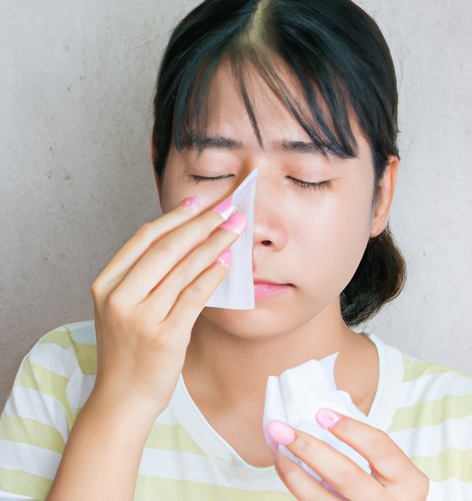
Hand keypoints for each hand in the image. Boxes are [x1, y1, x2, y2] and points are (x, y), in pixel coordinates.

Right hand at [89, 196, 245, 415]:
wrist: (122, 399)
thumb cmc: (127, 351)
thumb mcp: (122, 308)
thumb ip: (142, 276)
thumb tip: (183, 241)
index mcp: (106, 285)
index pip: (143, 238)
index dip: (174, 217)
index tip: (198, 203)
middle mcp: (120, 298)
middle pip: (167, 248)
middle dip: (201, 224)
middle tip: (227, 209)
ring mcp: (141, 318)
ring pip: (184, 269)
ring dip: (214, 244)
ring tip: (234, 229)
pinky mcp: (165, 336)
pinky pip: (195, 296)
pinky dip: (213, 275)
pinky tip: (227, 260)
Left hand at [266, 409, 428, 500]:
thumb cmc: (383, 482)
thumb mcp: (387, 466)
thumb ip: (362, 443)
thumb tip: (318, 412)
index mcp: (409, 482)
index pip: (380, 447)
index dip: (350, 428)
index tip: (320, 412)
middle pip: (346, 475)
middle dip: (310, 449)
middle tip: (281, 428)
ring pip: (322, 499)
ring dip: (292, 470)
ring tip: (275, 447)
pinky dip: (295, 485)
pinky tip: (283, 466)